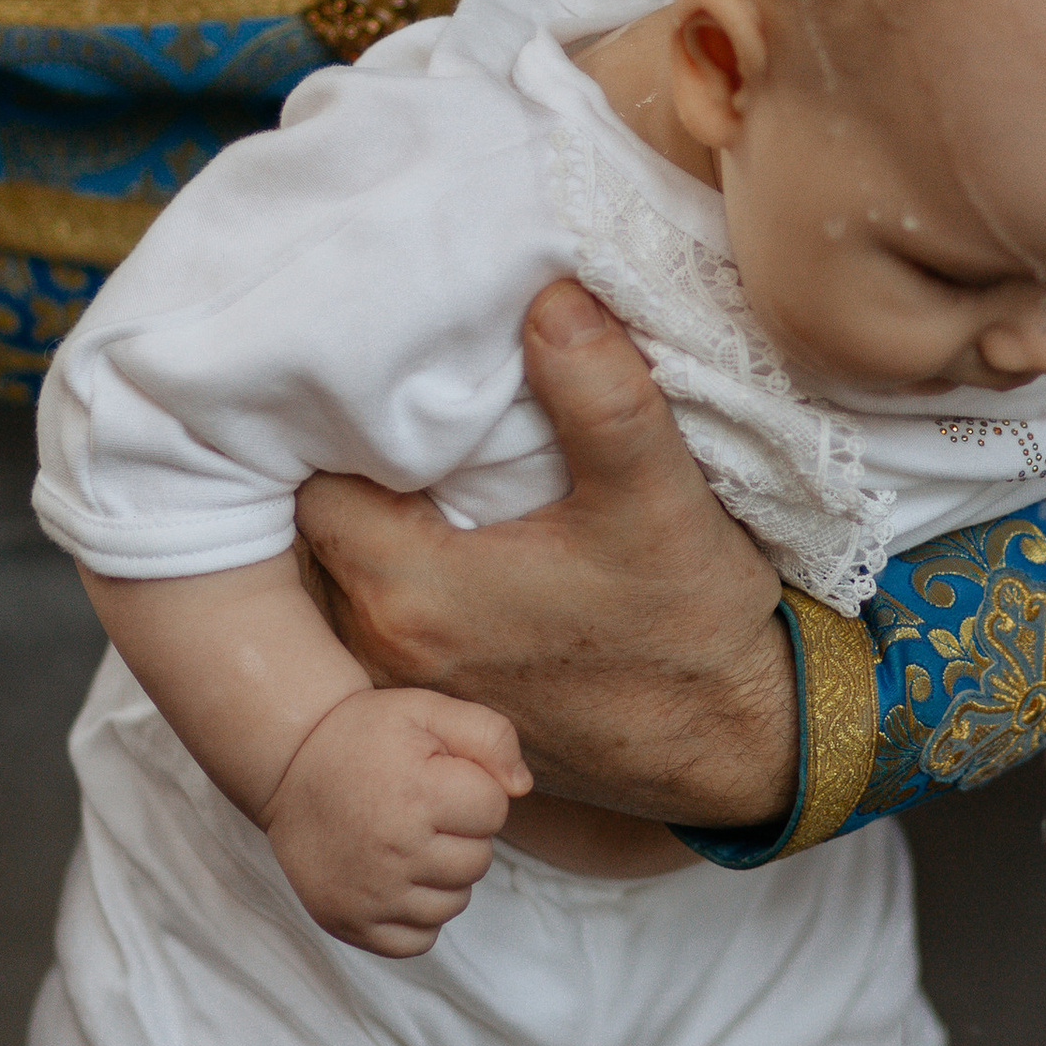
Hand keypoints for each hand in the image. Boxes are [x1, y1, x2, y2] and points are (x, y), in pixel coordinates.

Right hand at [262, 686, 527, 957]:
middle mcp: (394, 851)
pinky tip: (397, 878)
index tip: (441, 778)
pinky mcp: (351, 924)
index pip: (494, 810)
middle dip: (462, 834)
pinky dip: (417, 915)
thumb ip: (490, 736)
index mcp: (417, 794)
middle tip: (422, 810)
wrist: (290, 766)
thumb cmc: (366, 736)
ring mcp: (371, 895)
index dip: (475, 789)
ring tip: (407, 841)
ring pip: (453, 903)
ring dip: (443, 876)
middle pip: (478, 861)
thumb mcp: (428, 711)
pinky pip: (419, 940)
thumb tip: (522, 788)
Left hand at [296, 280, 798, 833]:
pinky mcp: (441, 704)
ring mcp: (407, 688)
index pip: (310, 480)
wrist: (734, 750)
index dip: (331, 422)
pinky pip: (385, 618)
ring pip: (348, 575)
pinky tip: (459, 531)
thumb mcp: (658, 498)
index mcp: (411, 592)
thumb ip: (600, 395)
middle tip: (395, 399)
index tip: (372, 376)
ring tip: (424, 460)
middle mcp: (385, 648)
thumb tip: (550, 295)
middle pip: (319, 528)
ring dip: (376, 523)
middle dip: (349, 464)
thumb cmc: (691, 632)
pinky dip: (402, 572)